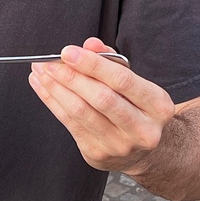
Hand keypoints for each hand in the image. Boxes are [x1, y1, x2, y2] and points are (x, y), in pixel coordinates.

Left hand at [29, 37, 174, 175]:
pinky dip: (53, 103)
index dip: (92, 64)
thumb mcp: (134, 82)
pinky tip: (43, 88)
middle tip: (50, 63)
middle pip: (101, 98)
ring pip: (82, 112)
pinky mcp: (99, 155)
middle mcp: (143, 129)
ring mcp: (120, 145)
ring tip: (41, 72)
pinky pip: (70, 124)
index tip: (68, 52)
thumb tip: (89, 45)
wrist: (143, 150)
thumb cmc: (136, 107)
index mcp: (158, 106)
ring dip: (56, 90)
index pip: (122, 80)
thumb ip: (112, 61)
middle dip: (71, 77)